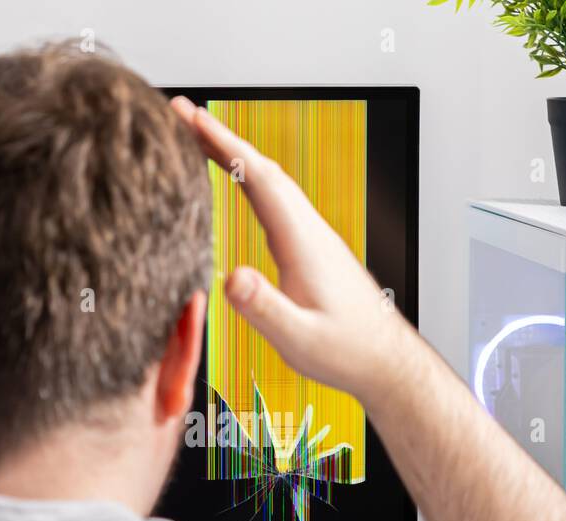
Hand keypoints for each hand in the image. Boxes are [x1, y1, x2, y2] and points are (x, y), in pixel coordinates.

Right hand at [169, 97, 413, 405]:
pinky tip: (238, 183)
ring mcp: (312, 237)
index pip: (259, 179)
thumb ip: (265, 310)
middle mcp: (309, 231)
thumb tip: (232, 278)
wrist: (384, 361)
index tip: (190, 117)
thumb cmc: (346, 352)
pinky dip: (250, 181)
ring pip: (270, 183)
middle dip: (221, 138)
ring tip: (198, 138)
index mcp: (303, 243)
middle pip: (262, 170)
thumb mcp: (298, 339)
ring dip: (235, 155)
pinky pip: (276, 201)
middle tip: (181, 113)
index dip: (223, 146)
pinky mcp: (312, 249)